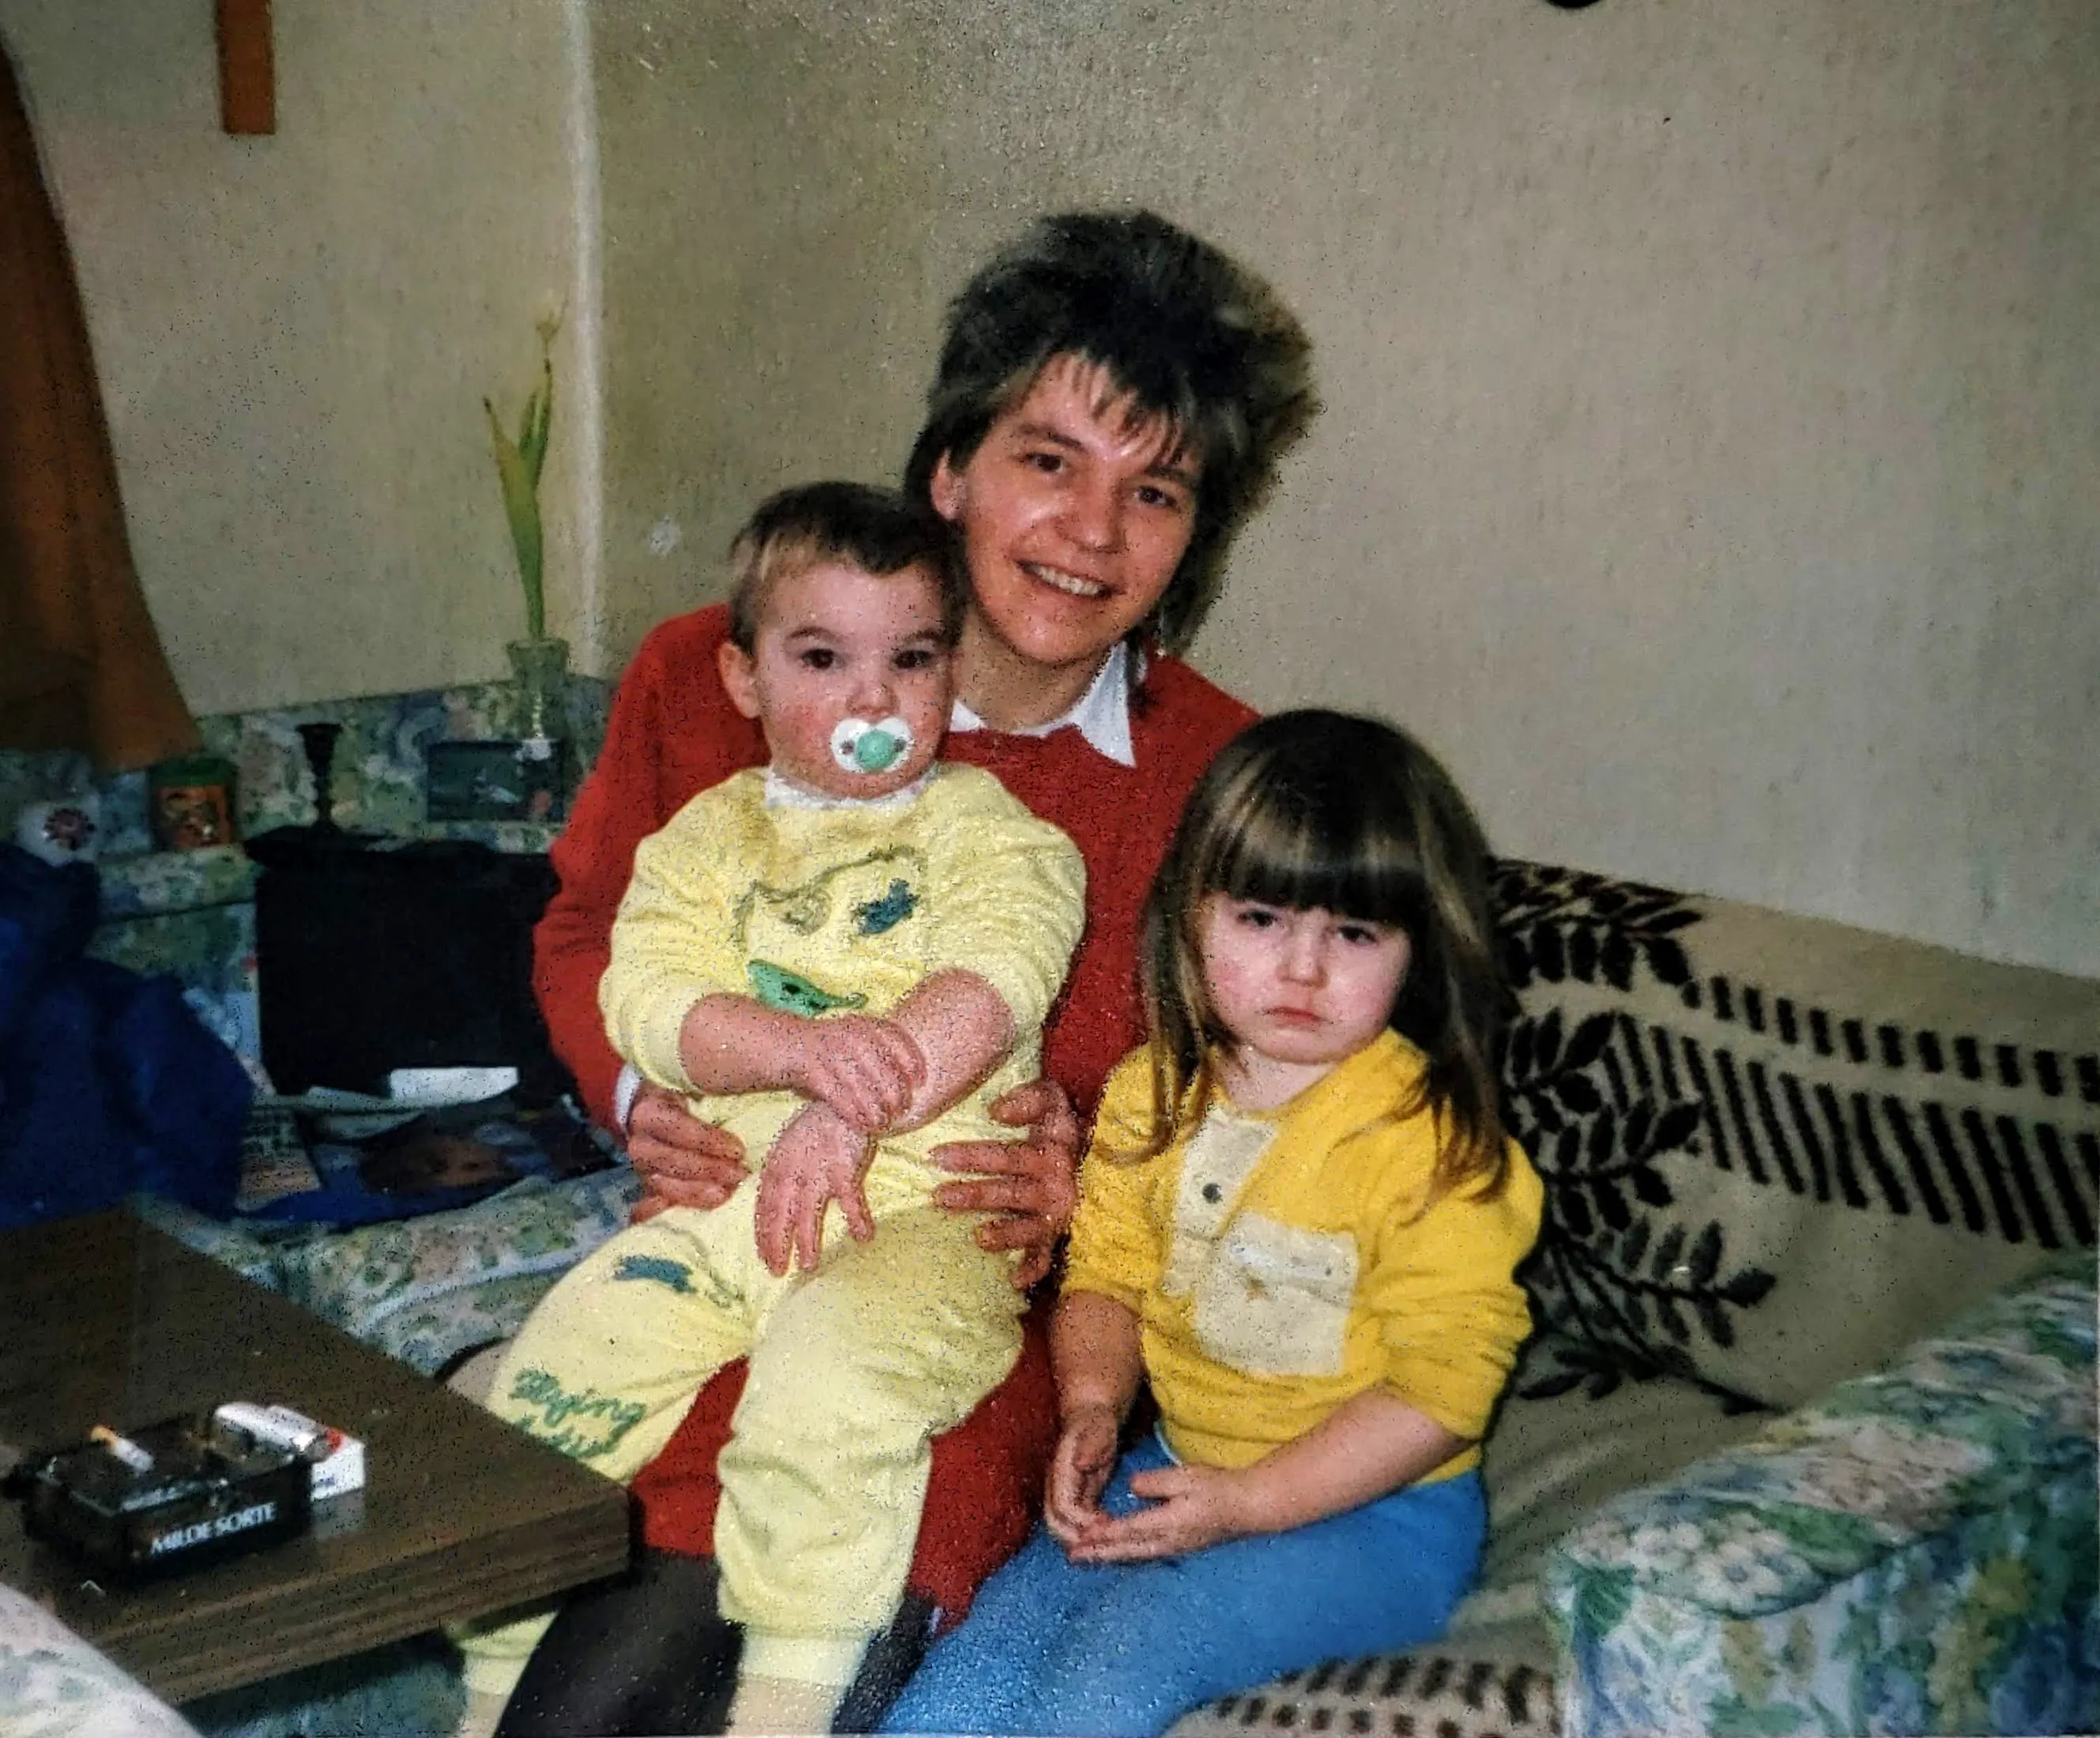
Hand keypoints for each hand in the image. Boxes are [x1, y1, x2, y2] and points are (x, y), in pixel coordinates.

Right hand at [626, 1084, 746, 1222]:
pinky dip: (672, 1212)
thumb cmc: (684, 1096)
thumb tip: (753, 1087)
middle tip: (741, 1175)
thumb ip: (717, 1092)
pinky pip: (654, 1207)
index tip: (739, 1151)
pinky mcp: (648, 1188)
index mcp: (650, 1112)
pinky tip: (694, 1217)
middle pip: (673, 1162)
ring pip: (666, 1187)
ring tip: (728, 1194)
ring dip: (698, 1194)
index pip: (680, 1129)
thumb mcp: (693, 1085)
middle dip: (709, 1171)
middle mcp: (640, 1143)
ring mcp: (641, 1170)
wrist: (651, 1110)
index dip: (709, 1141)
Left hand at [754, 1103, 875, 1275]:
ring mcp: (817, 1171)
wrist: (843, 1100)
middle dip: (777, 1245)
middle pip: (780, 1214)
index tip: (765, 1257)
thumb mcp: (789, 1146)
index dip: (763, 1233)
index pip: (764, 1206)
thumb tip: (769, 1201)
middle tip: (777, 1271)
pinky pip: (851, 1200)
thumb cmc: (818, 1125)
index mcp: (776, 1165)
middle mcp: (792, 1171)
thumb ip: (780, 1173)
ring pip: (809, 1213)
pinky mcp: (844, 1168)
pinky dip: (857, 1219)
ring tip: (808, 1265)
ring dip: (808, 1240)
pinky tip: (864, 1237)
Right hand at [787, 1015, 924, 1132]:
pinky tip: (863, 1126)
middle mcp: (849, 1034)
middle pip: (881, 1066)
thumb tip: (920, 1078)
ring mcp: (830, 1051)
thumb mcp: (858, 1038)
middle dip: (895, 1092)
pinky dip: (854, 1114)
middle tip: (902, 1109)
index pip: (897, 1039)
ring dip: (875, 1108)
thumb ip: (884, 1051)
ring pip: (861, 1085)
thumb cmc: (834, 1049)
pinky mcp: (812, 1070)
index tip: (922, 1081)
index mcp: (864, 1024)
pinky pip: (839, 1097)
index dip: (912, 1060)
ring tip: (883, 1123)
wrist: (788, 1045)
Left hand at [930, 1077, 1079, 1288]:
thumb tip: (996, 1111)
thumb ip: (1029, 1098)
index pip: (1007, 1155)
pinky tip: (1015, 1281)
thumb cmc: (1067, 1130)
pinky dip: (1033, 1270)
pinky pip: (1048, 1257)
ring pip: (1026, 1227)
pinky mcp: (1059, 1236)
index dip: (973, 1155)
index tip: (937, 1155)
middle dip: (974, 1195)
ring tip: (977, 1237)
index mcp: (1049, 1154)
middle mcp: (1053, 1187)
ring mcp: (1056, 1216)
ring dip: (1003, 1234)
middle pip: (1009, 1192)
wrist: (1109, 1161)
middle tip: (938, 1196)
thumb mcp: (1055, 1102)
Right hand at [1043, 1403, 1120, 1546]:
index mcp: (1060, 1471)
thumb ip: (1091, 1445)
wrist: (1089, 1418)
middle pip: (1055, 1522)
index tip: (1104, 1524)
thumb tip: (1080, 1464)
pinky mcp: (1074, 1498)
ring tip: (1106, 1540)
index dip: (1080, 1520)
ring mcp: (1063, 1493)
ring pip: (1061, 1526)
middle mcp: (1056, 1486)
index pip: (1063, 1506)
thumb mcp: (1098, 1429)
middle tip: (1104, 1541)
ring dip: (1080, 1538)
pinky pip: (1074, 1522)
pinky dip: (1087, 1532)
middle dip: (1075, 1537)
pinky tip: (1107, 1531)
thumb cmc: (1097, 1423)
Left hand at [1060, 1460, 1261, 1563]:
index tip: (1081, 1537)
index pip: (1130, 1529)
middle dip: (1099, 1553)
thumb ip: (1157, 1482)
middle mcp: (1169, 1541)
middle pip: (1127, 1550)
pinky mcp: (1179, 1547)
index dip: (1104, 1534)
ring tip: (1087, 1558)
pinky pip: (1145, 1554)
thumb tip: (1132, 1487)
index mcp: (1169, 1523)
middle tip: (1072, 1556)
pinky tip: (1117, 1554)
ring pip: (1135, 1555)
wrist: (1249, 1507)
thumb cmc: (1218, 1488)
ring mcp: (1175, 1548)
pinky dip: (1126, 1554)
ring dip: (1109, 1556)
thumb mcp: (1187, 1477)